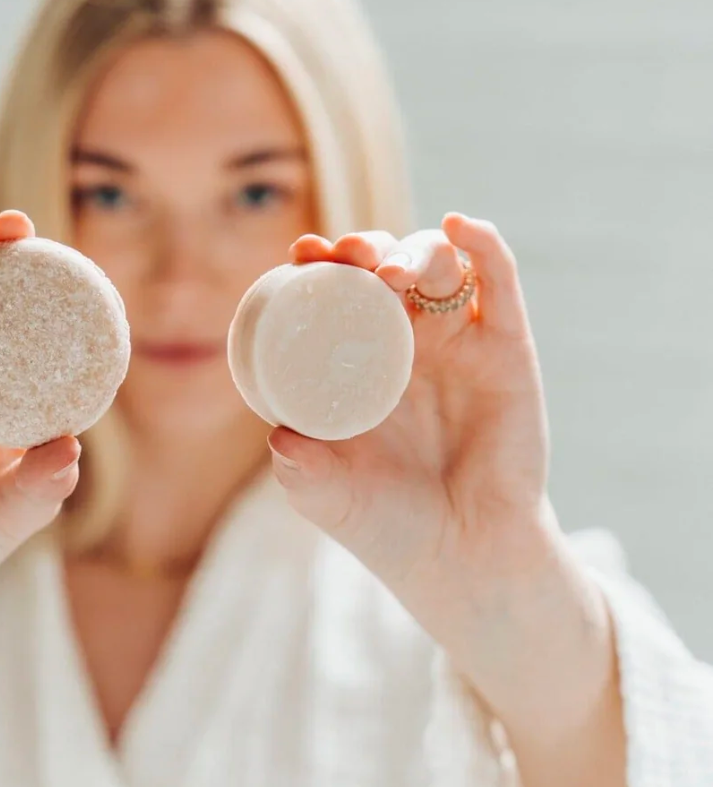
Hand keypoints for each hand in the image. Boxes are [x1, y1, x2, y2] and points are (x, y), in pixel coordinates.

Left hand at [267, 213, 560, 632]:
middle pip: (386, 267)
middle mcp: (406, 343)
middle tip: (348, 255)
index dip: (322, 264)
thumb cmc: (387, 526)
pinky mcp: (507, 350)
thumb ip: (300, 472)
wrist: (463, 560)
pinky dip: (485, 247)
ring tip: (389, 269)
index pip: (337, 294)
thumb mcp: (328, 496)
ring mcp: (457, 342)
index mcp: (357, 363)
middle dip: (366, 248)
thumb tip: (279, 438)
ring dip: (413, 248)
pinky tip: (464, 226)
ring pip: (438, 265)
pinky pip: (499, 286)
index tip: (303, 254)